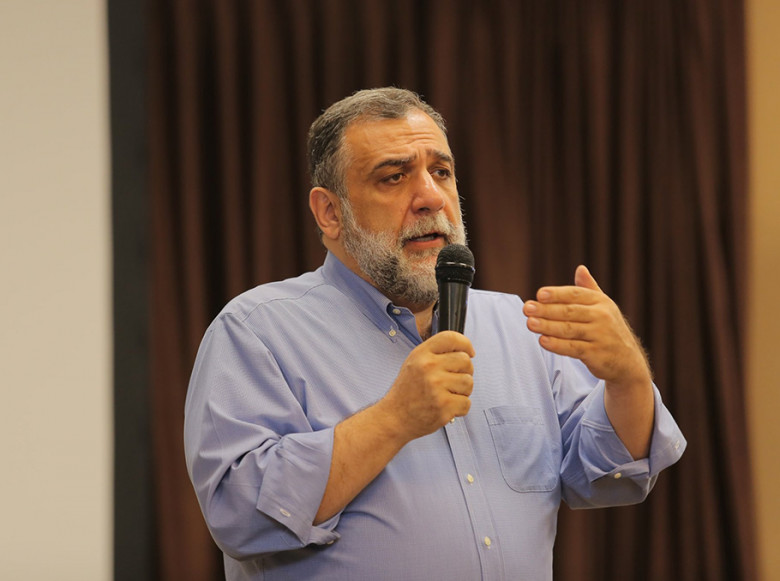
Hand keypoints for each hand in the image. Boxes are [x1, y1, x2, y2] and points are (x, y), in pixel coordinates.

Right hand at [380, 330, 474, 440]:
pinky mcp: (444, 406)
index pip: (451, 338)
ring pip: (469, 382)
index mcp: (421, 354)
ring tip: (447, 395)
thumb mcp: (414, 363)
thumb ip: (436, 353)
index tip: (469, 352)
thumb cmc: (407, 392)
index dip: (465, 344)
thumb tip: (465, 351)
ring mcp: (436, 387)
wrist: (394, 418)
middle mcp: (429, 367)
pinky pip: (467, 403)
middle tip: (454, 380)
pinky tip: (446, 407)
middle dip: (465, 371)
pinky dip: (460, 407)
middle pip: (465, 360)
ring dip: (463, 391)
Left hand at [522, 265, 650, 389]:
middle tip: (527, 308)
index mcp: (601, 302)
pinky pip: (573, 348)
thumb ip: (589, 289)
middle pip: (569, 311)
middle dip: (546, 310)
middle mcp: (602, 317)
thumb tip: (580, 268)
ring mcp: (600, 336)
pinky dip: (557, 345)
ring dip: (547, 326)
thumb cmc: (609, 330)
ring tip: (530, 323)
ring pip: (569, 329)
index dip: (557, 294)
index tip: (539, 294)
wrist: (627, 361)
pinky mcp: (596, 354)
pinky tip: (542, 341)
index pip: (575, 295)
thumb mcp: (604, 307)